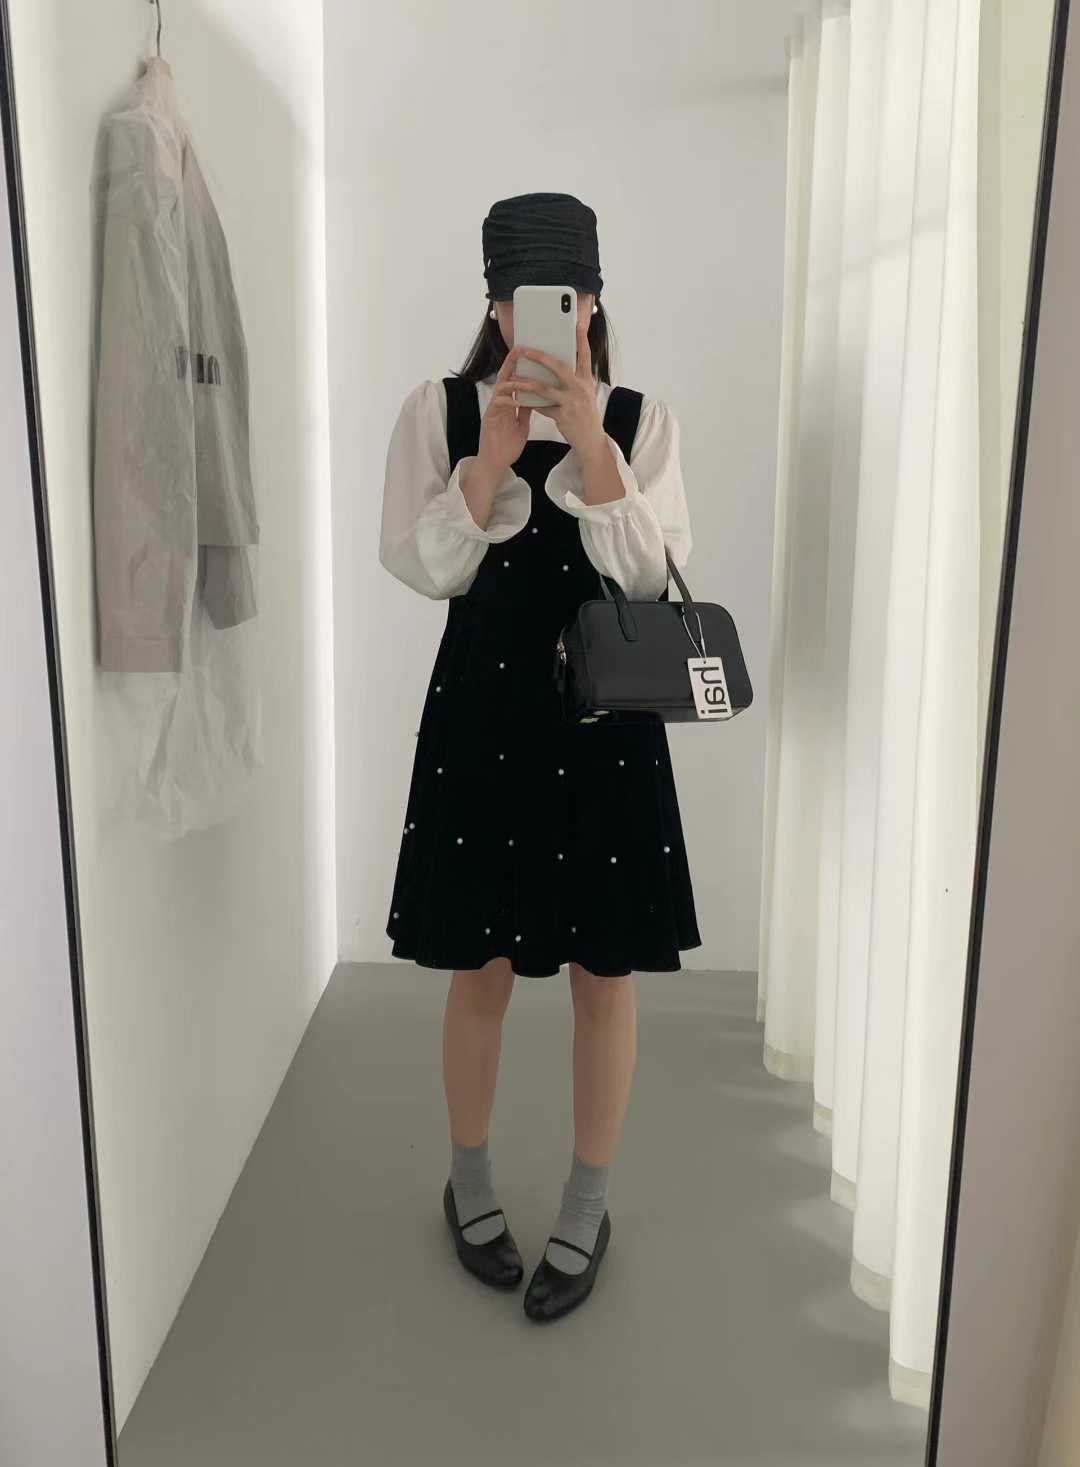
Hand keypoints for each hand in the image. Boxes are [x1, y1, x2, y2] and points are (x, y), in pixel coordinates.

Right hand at [476, 345, 532, 473]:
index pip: (512, 379)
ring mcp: (493, 410)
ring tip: (529, 380)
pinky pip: (498, 405)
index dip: (518, 365)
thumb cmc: (507, 445)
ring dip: (516, 383)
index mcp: (506, 403)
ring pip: (501, 388)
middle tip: (521, 349)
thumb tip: (536, 397)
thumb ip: (525, 410)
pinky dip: (509, 401)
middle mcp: (498, 403)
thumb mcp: (521, 424)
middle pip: (504, 376)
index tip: (528, 352)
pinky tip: (518, 400)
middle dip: (512, 362)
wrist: (496, 464)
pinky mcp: (489, 420)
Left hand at [504, 320, 605, 456]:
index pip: (585, 355)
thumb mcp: (584, 394)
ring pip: (545, 388)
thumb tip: (556, 367)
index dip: (581, 340)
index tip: (577, 324)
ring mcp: (572, 402)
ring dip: (528, 382)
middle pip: (558, 367)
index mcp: (586, 380)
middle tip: (525, 350)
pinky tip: (522, 399)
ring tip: (515, 377)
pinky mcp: (563, 416)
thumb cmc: (585, 415)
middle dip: (540, 357)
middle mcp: (580, 388)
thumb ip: (573, 381)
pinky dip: (532, 403)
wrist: (591, 441)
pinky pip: (543, 407)